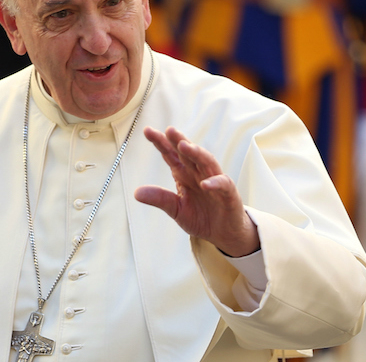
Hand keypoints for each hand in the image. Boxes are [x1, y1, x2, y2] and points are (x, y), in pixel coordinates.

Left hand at [135, 126, 259, 256]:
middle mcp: (199, 173)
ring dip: (196, 153)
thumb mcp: (176, 209)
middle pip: (189, 153)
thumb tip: (136, 192)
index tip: (148, 131)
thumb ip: (160, 198)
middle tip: (169, 130)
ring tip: (184, 146)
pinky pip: (223, 184)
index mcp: (184, 174)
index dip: (161, 143)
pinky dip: (215, 183)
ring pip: (206, 162)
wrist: (223, 233)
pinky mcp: (229, 193)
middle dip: (179, 141)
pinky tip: (205, 183)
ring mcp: (215, 181)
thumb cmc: (201, 217)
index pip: (171, 155)